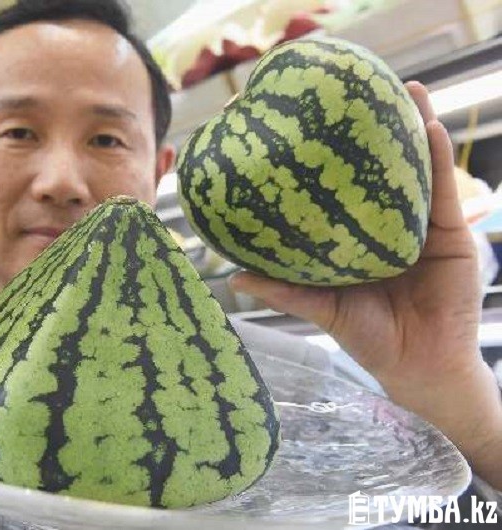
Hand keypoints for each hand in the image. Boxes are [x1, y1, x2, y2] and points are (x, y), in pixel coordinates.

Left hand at [229, 82, 501, 485]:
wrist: (419, 365)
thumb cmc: (368, 338)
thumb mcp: (321, 307)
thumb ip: (284, 290)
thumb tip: (233, 277)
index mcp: (353, 237)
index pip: (336, 189)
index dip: (322, 158)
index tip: (301, 124)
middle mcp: (383, 224)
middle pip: (376, 170)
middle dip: (368, 131)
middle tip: (352, 89)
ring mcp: (417, 225)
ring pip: (414, 169)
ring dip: (411, 126)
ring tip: (400, 88)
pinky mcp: (448, 233)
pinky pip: (441, 189)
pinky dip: (435, 158)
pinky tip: (427, 126)